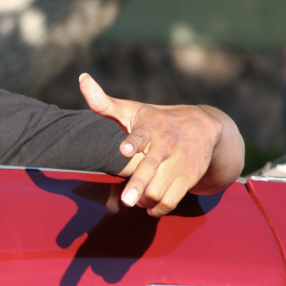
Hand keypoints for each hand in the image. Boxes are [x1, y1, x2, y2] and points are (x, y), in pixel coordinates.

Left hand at [79, 73, 243, 216]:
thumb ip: (103, 102)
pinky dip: (159, 208)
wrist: (203, 127)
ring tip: (135, 199)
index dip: (133, 142)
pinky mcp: (190, 176)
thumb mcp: (132, 109)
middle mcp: (166, 144)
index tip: (124, 150)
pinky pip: (173, 199)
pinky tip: (149, 207)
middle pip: (151, 167)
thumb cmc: (155, 120)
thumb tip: (82, 78)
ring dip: (145, 198)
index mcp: (150, 126)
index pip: (141, 134)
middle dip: (139, 184)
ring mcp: (180, 162)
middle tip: (126, 201)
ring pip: (161, 188)